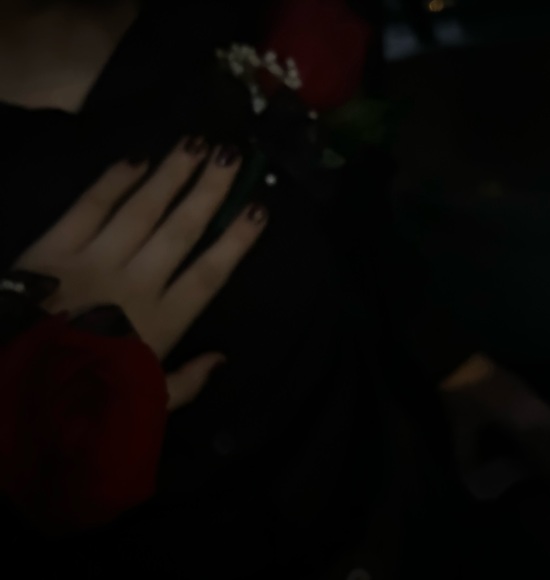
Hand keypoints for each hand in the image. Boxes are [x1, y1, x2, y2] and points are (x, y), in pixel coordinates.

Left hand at [12, 136, 268, 410]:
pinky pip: (88, 207)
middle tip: (232, 155)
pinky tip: (137, 159)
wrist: (12, 389)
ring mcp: (91, 263)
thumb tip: (222, 358)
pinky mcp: (52, 250)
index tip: (258, 209)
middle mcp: (132, 285)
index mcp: (157, 324)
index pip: (207, 275)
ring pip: (141, 210)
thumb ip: (186, 384)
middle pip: (179, 230)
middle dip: (209, 191)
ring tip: (197, 143)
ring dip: (170, 175)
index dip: (235, 240)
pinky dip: (112, 182)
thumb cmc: (81, 397)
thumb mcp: (142, 405)